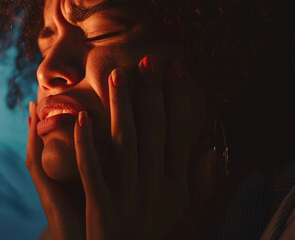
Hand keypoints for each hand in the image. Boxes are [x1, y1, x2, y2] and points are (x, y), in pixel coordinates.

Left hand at [27, 55, 218, 238]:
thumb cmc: (157, 232)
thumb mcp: (185, 210)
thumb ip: (199, 182)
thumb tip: (212, 149)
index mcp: (175, 184)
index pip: (178, 132)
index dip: (177, 98)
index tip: (175, 68)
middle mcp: (155, 186)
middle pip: (153, 130)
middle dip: (150, 93)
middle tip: (146, 60)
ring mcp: (128, 197)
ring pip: (124, 143)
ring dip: (122, 107)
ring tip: (117, 76)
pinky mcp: (102, 209)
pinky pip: (93, 171)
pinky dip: (87, 143)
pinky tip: (82, 117)